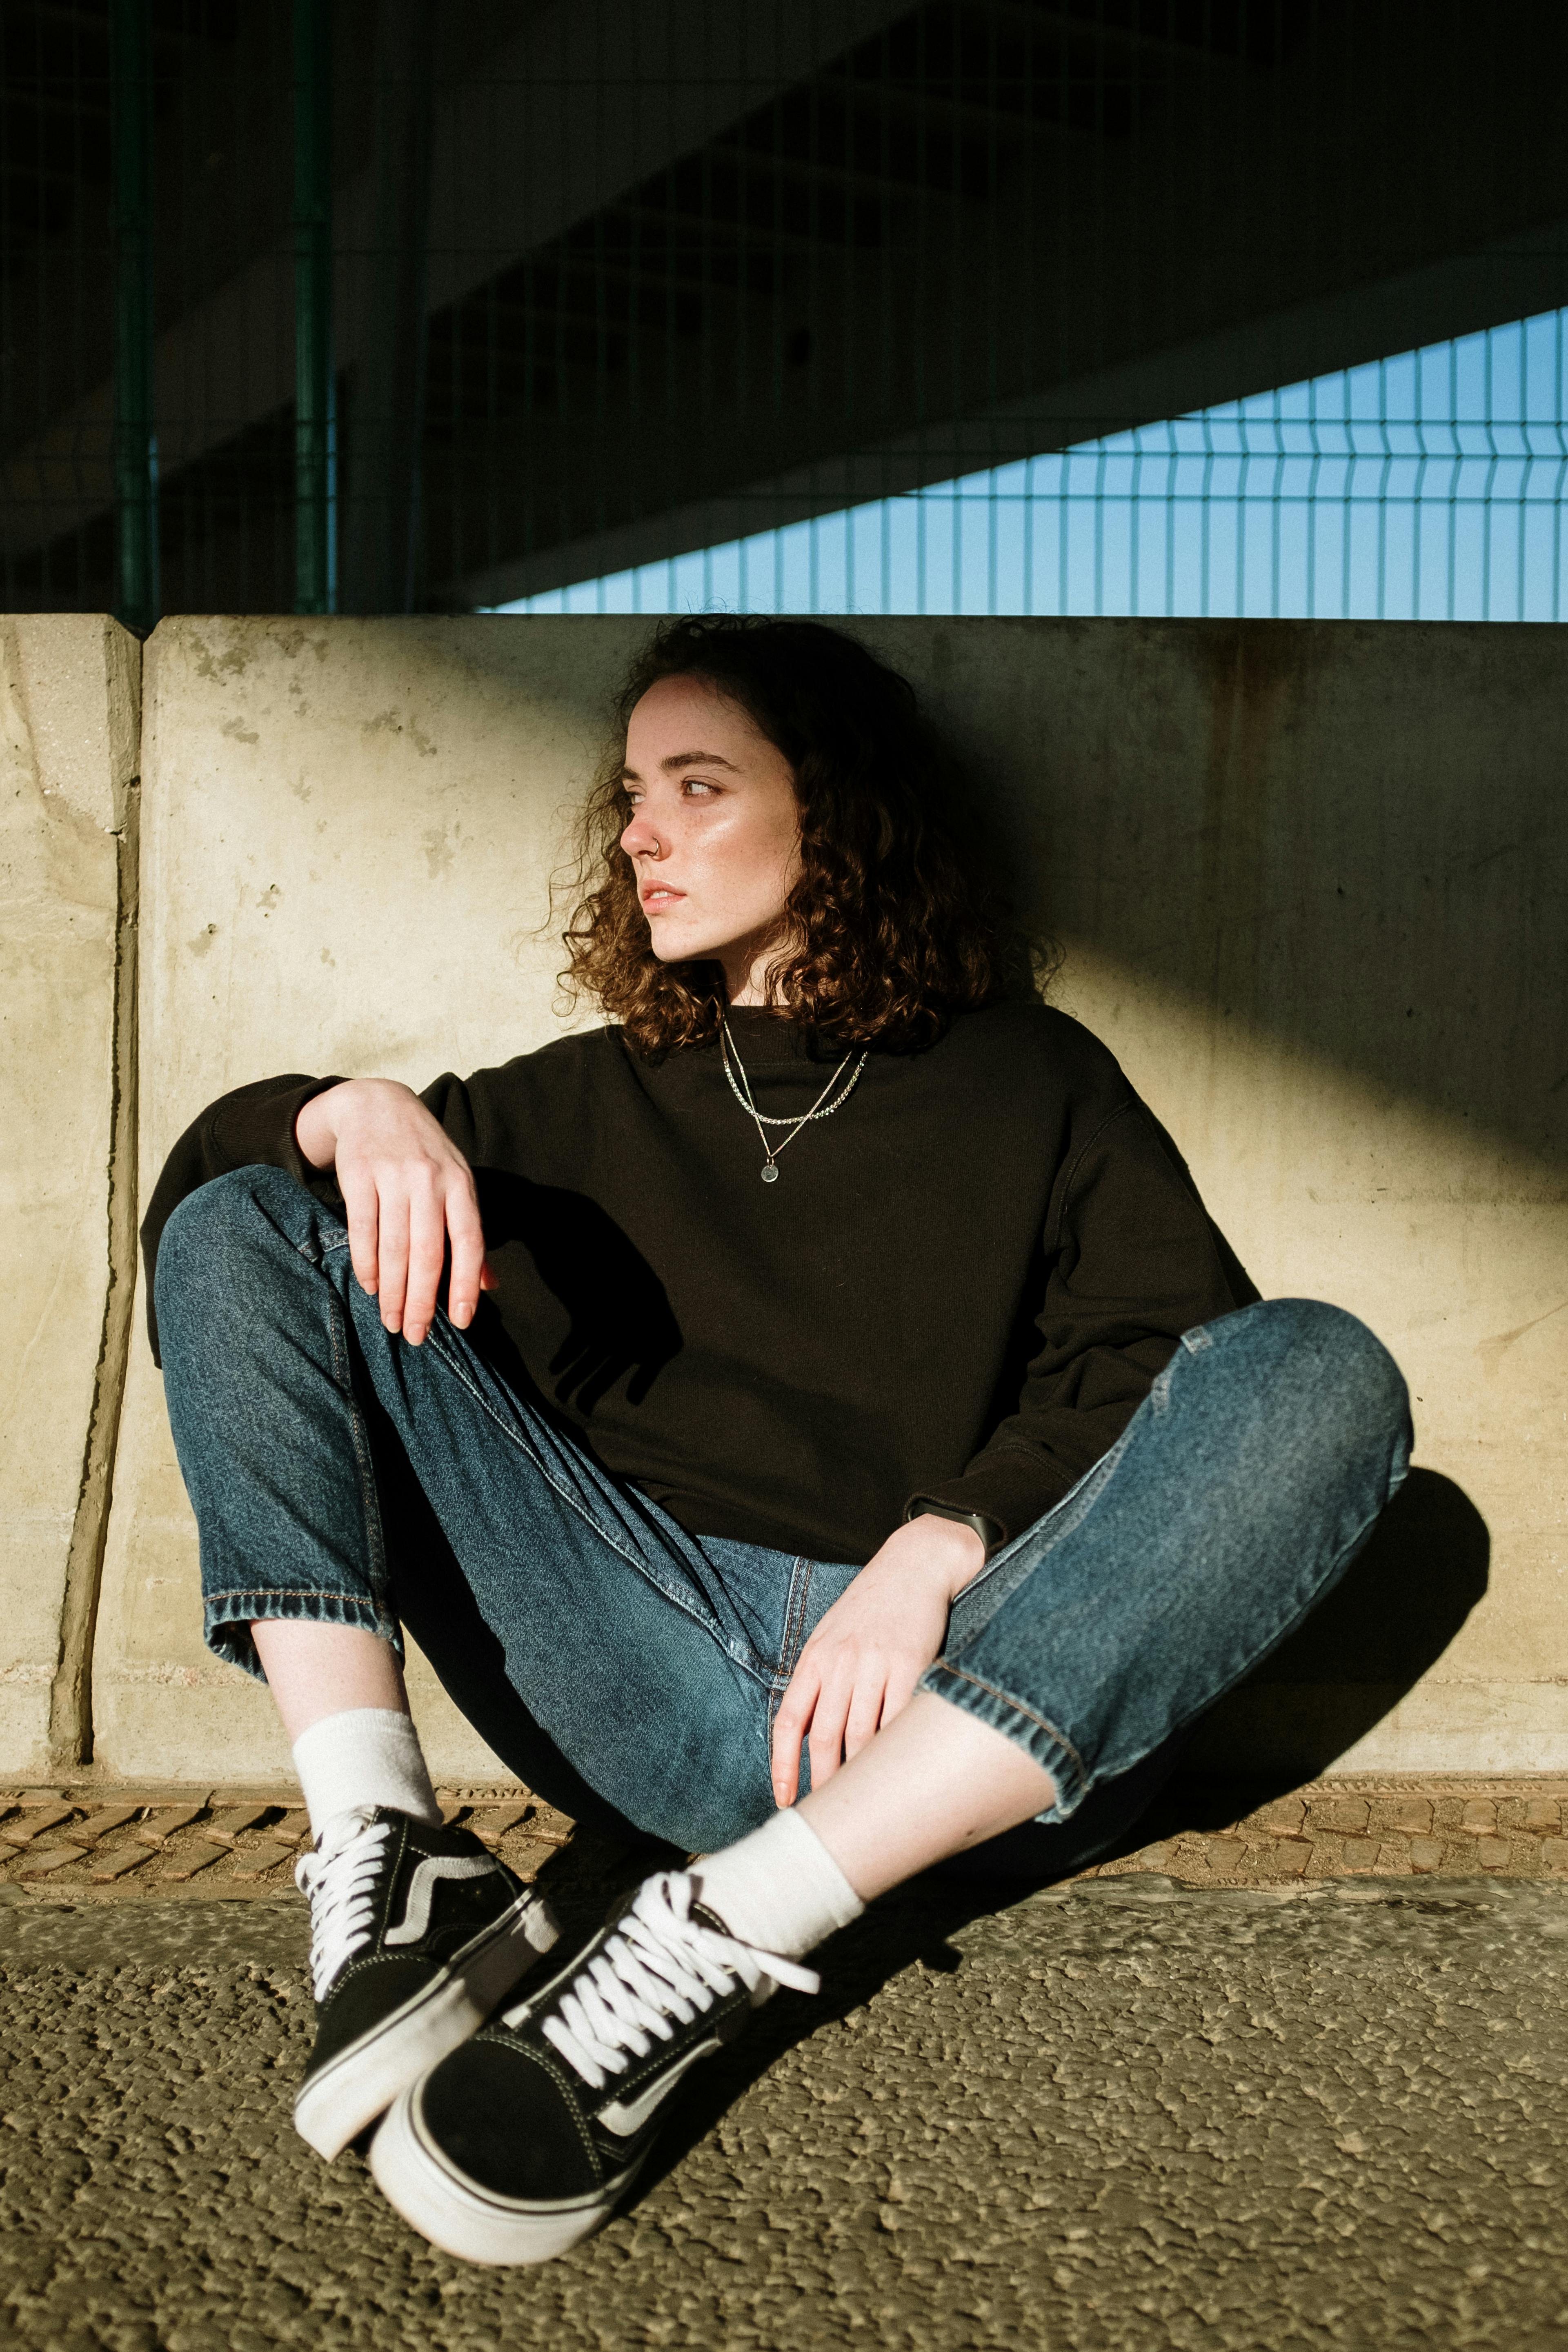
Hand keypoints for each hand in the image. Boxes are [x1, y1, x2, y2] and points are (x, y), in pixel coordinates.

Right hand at [295, 1078, 494, 1343]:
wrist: (378, 1103)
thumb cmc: (425, 1156)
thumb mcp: (457, 1184)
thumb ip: (470, 1232)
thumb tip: (490, 1286)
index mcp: (462, 1185)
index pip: (470, 1242)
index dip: (465, 1284)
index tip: (460, 1322)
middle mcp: (431, 1180)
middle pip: (428, 1252)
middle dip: (421, 1300)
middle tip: (414, 1336)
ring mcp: (393, 1176)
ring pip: (394, 1247)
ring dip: (392, 1291)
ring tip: (390, 1321)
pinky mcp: (359, 1174)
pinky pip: (363, 1229)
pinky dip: (366, 1263)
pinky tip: (370, 1286)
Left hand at [769, 1515, 985, 1806]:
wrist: (916, 1564)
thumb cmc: (872, 1605)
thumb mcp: (832, 1635)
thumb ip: (820, 1679)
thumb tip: (809, 1732)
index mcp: (814, 1658)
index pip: (789, 1722)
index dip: (783, 1767)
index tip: (786, 1800)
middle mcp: (840, 1663)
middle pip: (824, 1738)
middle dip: (825, 1781)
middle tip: (831, 1811)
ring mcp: (875, 1664)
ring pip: (861, 1734)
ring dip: (861, 1772)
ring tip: (864, 1799)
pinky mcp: (911, 1664)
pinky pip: (899, 1717)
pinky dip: (895, 1747)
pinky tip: (896, 1766)